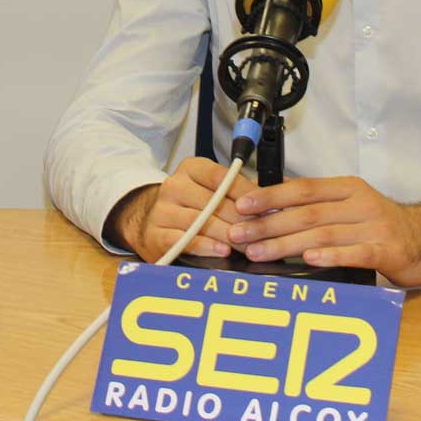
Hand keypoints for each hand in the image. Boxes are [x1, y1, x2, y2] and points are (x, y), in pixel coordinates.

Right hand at [105, 156, 258, 262]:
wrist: (148, 220)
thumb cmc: (189, 204)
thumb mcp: (209, 188)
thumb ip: (237, 191)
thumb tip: (272, 200)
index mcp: (191, 169)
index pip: (221, 177)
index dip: (245, 193)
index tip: (266, 207)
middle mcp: (174, 185)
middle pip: (214, 202)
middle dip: (242, 219)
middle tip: (263, 233)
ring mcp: (163, 210)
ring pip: (201, 222)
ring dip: (228, 235)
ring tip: (248, 246)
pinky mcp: (156, 234)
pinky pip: (184, 240)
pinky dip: (206, 246)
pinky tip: (222, 251)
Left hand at [229, 177, 420, 287]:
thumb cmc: (381, 225)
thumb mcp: (349, 205)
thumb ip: (316, 204)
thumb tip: (269, 203)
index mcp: (346, 189)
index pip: (302, 189)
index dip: (270, 195)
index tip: (242, 205)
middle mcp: (358, 203)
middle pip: (306, 212)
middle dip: (268, 223)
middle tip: (239, 234)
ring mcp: (373, 226)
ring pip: (323, 233)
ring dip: (286, 243)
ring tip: (259, 252)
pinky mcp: (387, 250)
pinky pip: (354, 252)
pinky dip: (330, 255)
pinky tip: (309, 260)